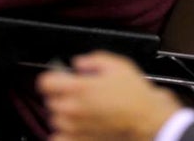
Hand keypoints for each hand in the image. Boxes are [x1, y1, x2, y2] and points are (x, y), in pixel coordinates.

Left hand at [36, 52, 181, 140]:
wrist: (149, 121)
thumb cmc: (135, 96)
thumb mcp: (116, 65)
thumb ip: (91, 60)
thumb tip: (79, 63)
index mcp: (77, 88)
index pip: (44, 82)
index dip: (52, 78)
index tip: (59, 78)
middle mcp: (72, 109)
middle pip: (49, 100)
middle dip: (60, 95)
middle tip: (76, 93)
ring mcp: (76, 128)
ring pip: (55, 120)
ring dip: (63, 114)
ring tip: (80, 110)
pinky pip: (59, 138)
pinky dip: (63, 133)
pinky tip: (76, 127)